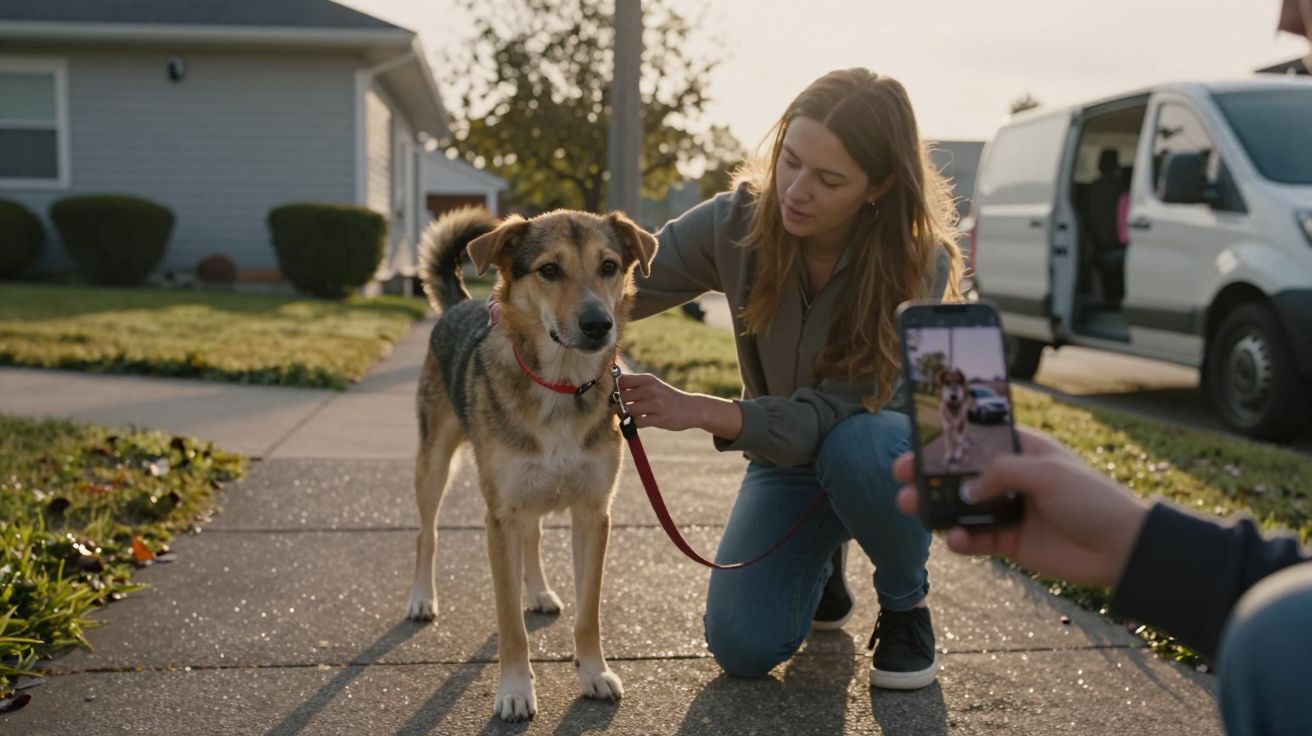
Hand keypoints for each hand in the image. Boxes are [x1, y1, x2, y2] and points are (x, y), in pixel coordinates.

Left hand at [616, 373, 742, 437]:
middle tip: (628, 408)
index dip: (617, 389)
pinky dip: (637, 424)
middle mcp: (651, 389)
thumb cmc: (666, 398)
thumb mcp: (653, 386)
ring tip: (638, 415)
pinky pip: (638, 422)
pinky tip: (645, 421)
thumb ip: (634, 386)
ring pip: (629, 410)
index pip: (621, 380)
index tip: (621, 396)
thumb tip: (611, 390)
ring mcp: (656, 404)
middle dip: (621, 404)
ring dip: (630, 415)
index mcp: (647, 379)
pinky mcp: (659, 418)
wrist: (692, 408)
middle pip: (622, 397)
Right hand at [892, 427, 1150, 588]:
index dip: (946, 443)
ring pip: (963, 508)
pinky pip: (977, 539)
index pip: (977, 441)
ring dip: (937, 509)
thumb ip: (1000, 473)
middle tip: (900, 481)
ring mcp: (1011, 511)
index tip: (914, 447)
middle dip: (931, 478)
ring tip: (912, 509)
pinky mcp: (1011, 543)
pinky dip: (962, 540)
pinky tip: (954, 540)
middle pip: (962, 475)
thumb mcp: (1046, 473)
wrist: (1122, 549)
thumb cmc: (1092, 499)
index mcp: (1024, 451)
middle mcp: (1014, 479)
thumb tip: (965, 489)